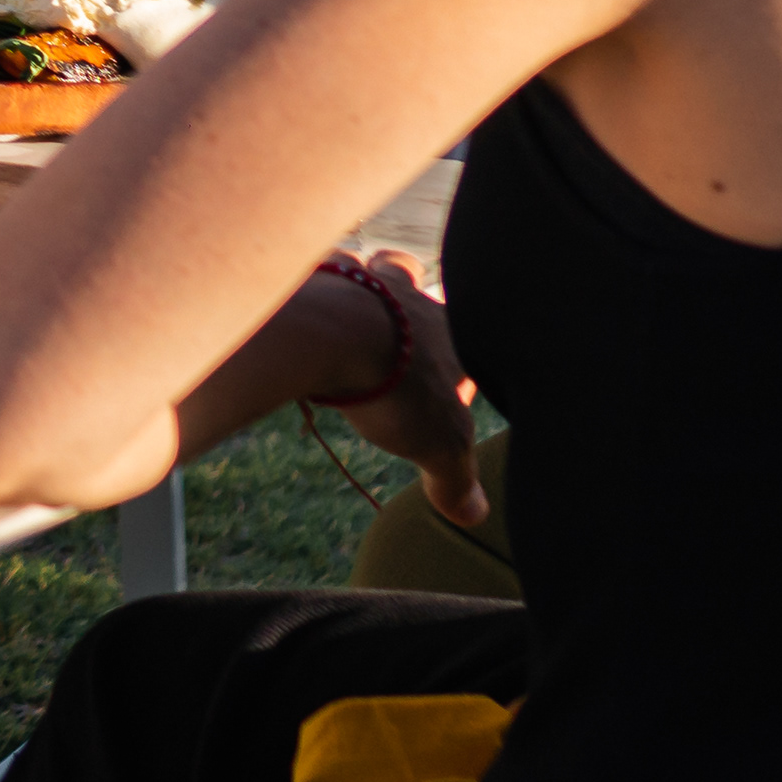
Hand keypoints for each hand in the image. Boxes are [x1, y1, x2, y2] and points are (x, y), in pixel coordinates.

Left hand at [323, 253, 485, 527]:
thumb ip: (457, 480)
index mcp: (451, 335)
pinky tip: (308, 303)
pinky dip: (321, 282)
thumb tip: (473, 516)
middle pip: (426, 292)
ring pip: (382, 266)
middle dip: (417, 309)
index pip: (469, 339)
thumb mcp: (439, 449)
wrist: (333, 335)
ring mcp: (369, 279)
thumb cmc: (396, 388)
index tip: (439, 397)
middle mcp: (414, 298)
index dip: (458, 367)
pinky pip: (326, 265)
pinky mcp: (322, 271)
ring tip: (354, 315)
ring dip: (372, 283)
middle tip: (395, 344)